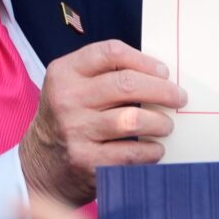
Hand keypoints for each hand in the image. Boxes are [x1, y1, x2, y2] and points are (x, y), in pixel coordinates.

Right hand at [19, 40, 185, 207]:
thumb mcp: (71, 87)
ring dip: (160, 122)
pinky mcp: (86, 161)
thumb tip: (158, 74)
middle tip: (179, 98)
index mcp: (64, 72)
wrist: (40, 166)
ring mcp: (75, 131)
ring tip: (166, 125)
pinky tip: (155, 149)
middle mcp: (66, 99)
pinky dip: (151, 151)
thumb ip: (104, 75)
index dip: (144, 60)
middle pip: (127, 84)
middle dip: (163, 91)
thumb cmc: (68, 119)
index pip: (111, 53)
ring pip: (133, 120)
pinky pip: (131, 154)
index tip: (163, 71)